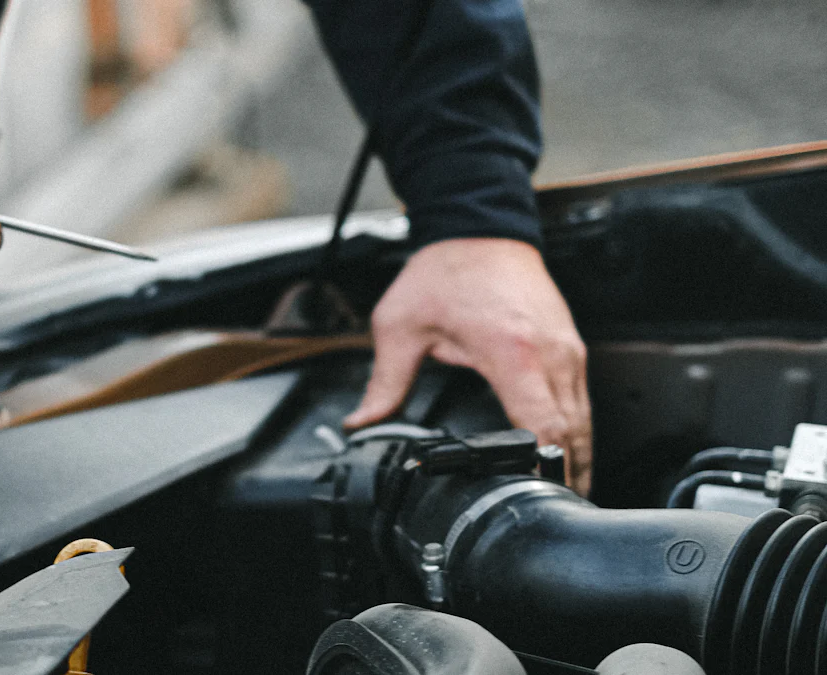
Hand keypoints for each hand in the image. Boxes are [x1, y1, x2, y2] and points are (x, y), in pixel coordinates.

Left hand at [344, 238, 592, 494]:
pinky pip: (580, 401)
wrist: (480, 226)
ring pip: (584, 421)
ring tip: (564, 497)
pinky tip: (565, 455)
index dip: (544, 470)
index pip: (543, 428)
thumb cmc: (447, 270)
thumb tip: (362, 422)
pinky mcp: (571, 346)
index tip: (537, 498)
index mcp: (513, 354)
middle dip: (567, 478)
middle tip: (553, 513)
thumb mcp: (401, 326)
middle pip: (573, 435)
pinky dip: (576, 432)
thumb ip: (385, 381)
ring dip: (576, 459)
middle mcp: (551, 355)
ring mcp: (568, 350)